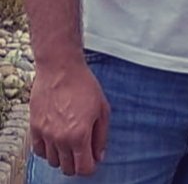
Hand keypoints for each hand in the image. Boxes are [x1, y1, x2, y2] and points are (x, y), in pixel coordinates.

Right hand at [29, 60, 110, 176]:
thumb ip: (101, 135)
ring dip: (63, 157)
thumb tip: (100, 155)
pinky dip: (48, 151)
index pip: (83, 168)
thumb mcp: (102, 108)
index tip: (92, 161)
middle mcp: (60, 138)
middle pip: (67, 169)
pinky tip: (56, 140)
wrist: (60, 69)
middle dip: (77, 164)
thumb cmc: (84, 85)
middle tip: (83, 152)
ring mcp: (45, 134)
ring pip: (53, 162)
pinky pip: (39, 151)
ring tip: (70, 142)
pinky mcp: (34, 128)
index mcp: (79, 134)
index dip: (90, 167)